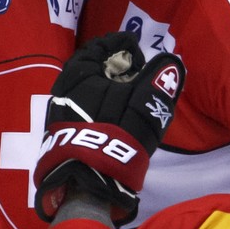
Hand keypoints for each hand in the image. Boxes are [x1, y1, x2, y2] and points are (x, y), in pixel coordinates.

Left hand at [33, 32, 184, 222]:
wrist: (87, 183)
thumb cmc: (118, 137)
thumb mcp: (147, 105)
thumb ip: (160, 81)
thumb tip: (171, 63)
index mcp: (79, 75)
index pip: (99, 47)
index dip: (120, 45)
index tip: (137, 51)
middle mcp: (63, 89)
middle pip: (88, 67)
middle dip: (112, 64)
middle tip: (134, 71)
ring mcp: (58, 113)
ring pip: (82, 89)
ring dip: (104, 86)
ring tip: (125, 94)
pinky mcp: (60, 134)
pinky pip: (79, 109)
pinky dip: (95, 106)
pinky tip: (109, 117)